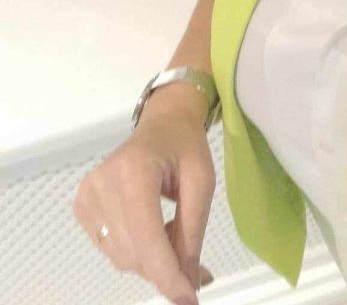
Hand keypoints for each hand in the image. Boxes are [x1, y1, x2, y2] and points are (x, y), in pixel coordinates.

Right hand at [73, 98, 215, 303]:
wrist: (162, 123)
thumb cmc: (185, 147)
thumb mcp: (201, 183)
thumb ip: (192, 233)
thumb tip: (187, 283)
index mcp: (133, 171)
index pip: (147, 237)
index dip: (167, 274)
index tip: (188, 301)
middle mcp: (101, 184)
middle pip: (133, 253)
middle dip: (166, 268)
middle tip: (196, 270)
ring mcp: (86, 195)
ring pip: (121, 257)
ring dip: (151, 261)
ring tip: (174, 235)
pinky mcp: (81, 205)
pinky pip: (110, 248)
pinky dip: (136, 250)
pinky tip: (151, 227)